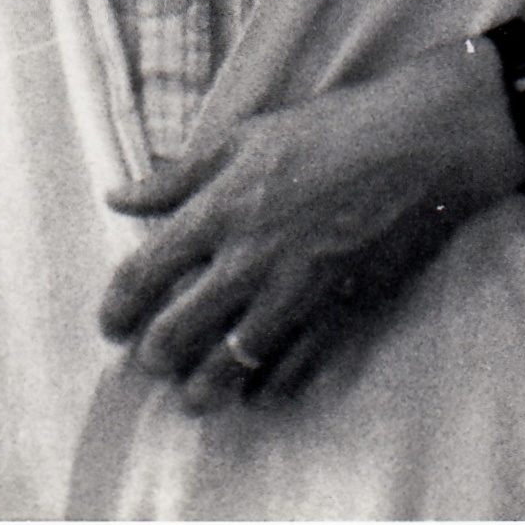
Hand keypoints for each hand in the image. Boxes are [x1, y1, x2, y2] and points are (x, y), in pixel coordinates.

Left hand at [94, 47, 521, 414]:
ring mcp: (294, 292)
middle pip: (179, 330)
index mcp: (217, 211)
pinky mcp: (338, 312)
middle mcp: (247, 260)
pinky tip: (258, 392)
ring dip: (204, 386)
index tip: (109, 324)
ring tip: (194, 395)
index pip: (145, 272)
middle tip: (150, 362)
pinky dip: (270, 387)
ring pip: (231, 363)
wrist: (415, 146)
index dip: (118, 305)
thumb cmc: (328, 129)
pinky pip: (293, 368)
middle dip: (155, 355)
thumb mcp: (241, 137)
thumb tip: (118, 196)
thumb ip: (176, 177)